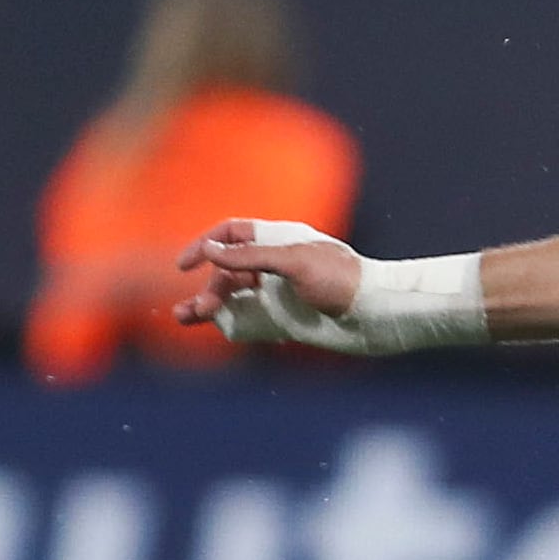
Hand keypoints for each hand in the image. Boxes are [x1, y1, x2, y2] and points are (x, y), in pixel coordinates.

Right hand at [174, 218, 361, 343]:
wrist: (373, 314)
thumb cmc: (340, 280)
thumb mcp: (294, 262)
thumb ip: (251, 256)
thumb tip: (209, 249)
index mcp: (279, 241)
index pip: (233, 234)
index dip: (207, 244)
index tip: (185, 264)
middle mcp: (274, 265)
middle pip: (228, 270)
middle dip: (210, 286)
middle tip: (202, 307)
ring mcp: (277, 292)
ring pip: (232, 296)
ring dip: (206, 303)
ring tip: (184, 316)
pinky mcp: (282, 318)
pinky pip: (245, 317)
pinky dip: (224, 320)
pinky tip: (207, 325)